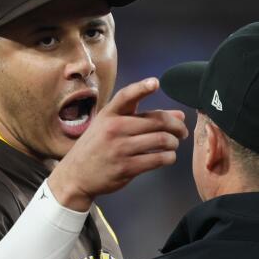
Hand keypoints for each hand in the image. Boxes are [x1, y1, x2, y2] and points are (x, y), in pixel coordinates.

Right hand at [47, 77, 188, 210]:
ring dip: (174, 143)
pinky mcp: (126, 167)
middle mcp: (114, 128)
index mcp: (109, 114)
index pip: (126, 96)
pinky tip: (168, 157)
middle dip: (177, 126)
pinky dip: (169, 157)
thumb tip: (179, 115)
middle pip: (157, 121)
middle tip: (182, 131)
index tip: (156, 83)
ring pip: (162, 140)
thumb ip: (143, 118)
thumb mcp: (111, 126)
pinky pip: (159, 159)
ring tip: (174, 144)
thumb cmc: (98, 147)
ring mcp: (120, 148)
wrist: (76, 175)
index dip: (142, 88)